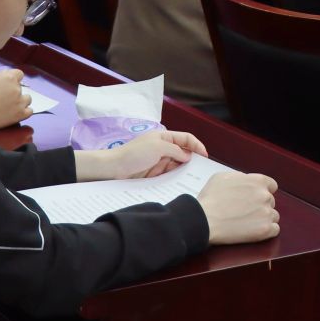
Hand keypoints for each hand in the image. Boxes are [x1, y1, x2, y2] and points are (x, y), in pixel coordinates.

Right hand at [0, 70, 31, 130]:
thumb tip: (4, 78)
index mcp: (9, 78)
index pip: (19, 74)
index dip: (13, 78)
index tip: (8, 83)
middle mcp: (17, 88)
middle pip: (20, 87)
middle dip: (13, 91)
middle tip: (3, 97)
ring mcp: (20, 102)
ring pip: (27, 98)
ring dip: (21, 101)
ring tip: (10, 106)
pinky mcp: (21, 114)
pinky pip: (29, 111)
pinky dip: (24, 111)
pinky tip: (17, 112)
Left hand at [81, 129, 205, 181]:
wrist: (114, 169)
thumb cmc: (135, 154)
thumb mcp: (157, 147)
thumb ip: (175, 150)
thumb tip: (188, 156)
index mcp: (164, 137)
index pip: (186, 138)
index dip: (197, 145)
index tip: (205, 156)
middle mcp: (163, 148)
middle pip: (183, 152)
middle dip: (193, 159)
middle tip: (201, 170)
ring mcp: (159, 161)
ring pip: (177, 165)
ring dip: (184, 170)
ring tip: (193, 179)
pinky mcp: (155, 174)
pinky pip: (169, 175)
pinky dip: (176, 177)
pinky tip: (181, 183)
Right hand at [198, 171, 279, 244]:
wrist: (204, 220)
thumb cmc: (210, 199)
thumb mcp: (223, 177)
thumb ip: (240, 177)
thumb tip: (246, 181)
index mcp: (257, 181)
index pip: (271, 185)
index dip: (263, 192)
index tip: (256, 198)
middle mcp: (265, 195)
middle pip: (270, 201)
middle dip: (260, 206)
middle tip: (246, 212)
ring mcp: (266, 213)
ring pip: (273, 216)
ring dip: (264, 218)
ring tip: (248, 223)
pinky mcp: (265, 229)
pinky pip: (275, 229)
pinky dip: (267, 231)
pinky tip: (255, 231)